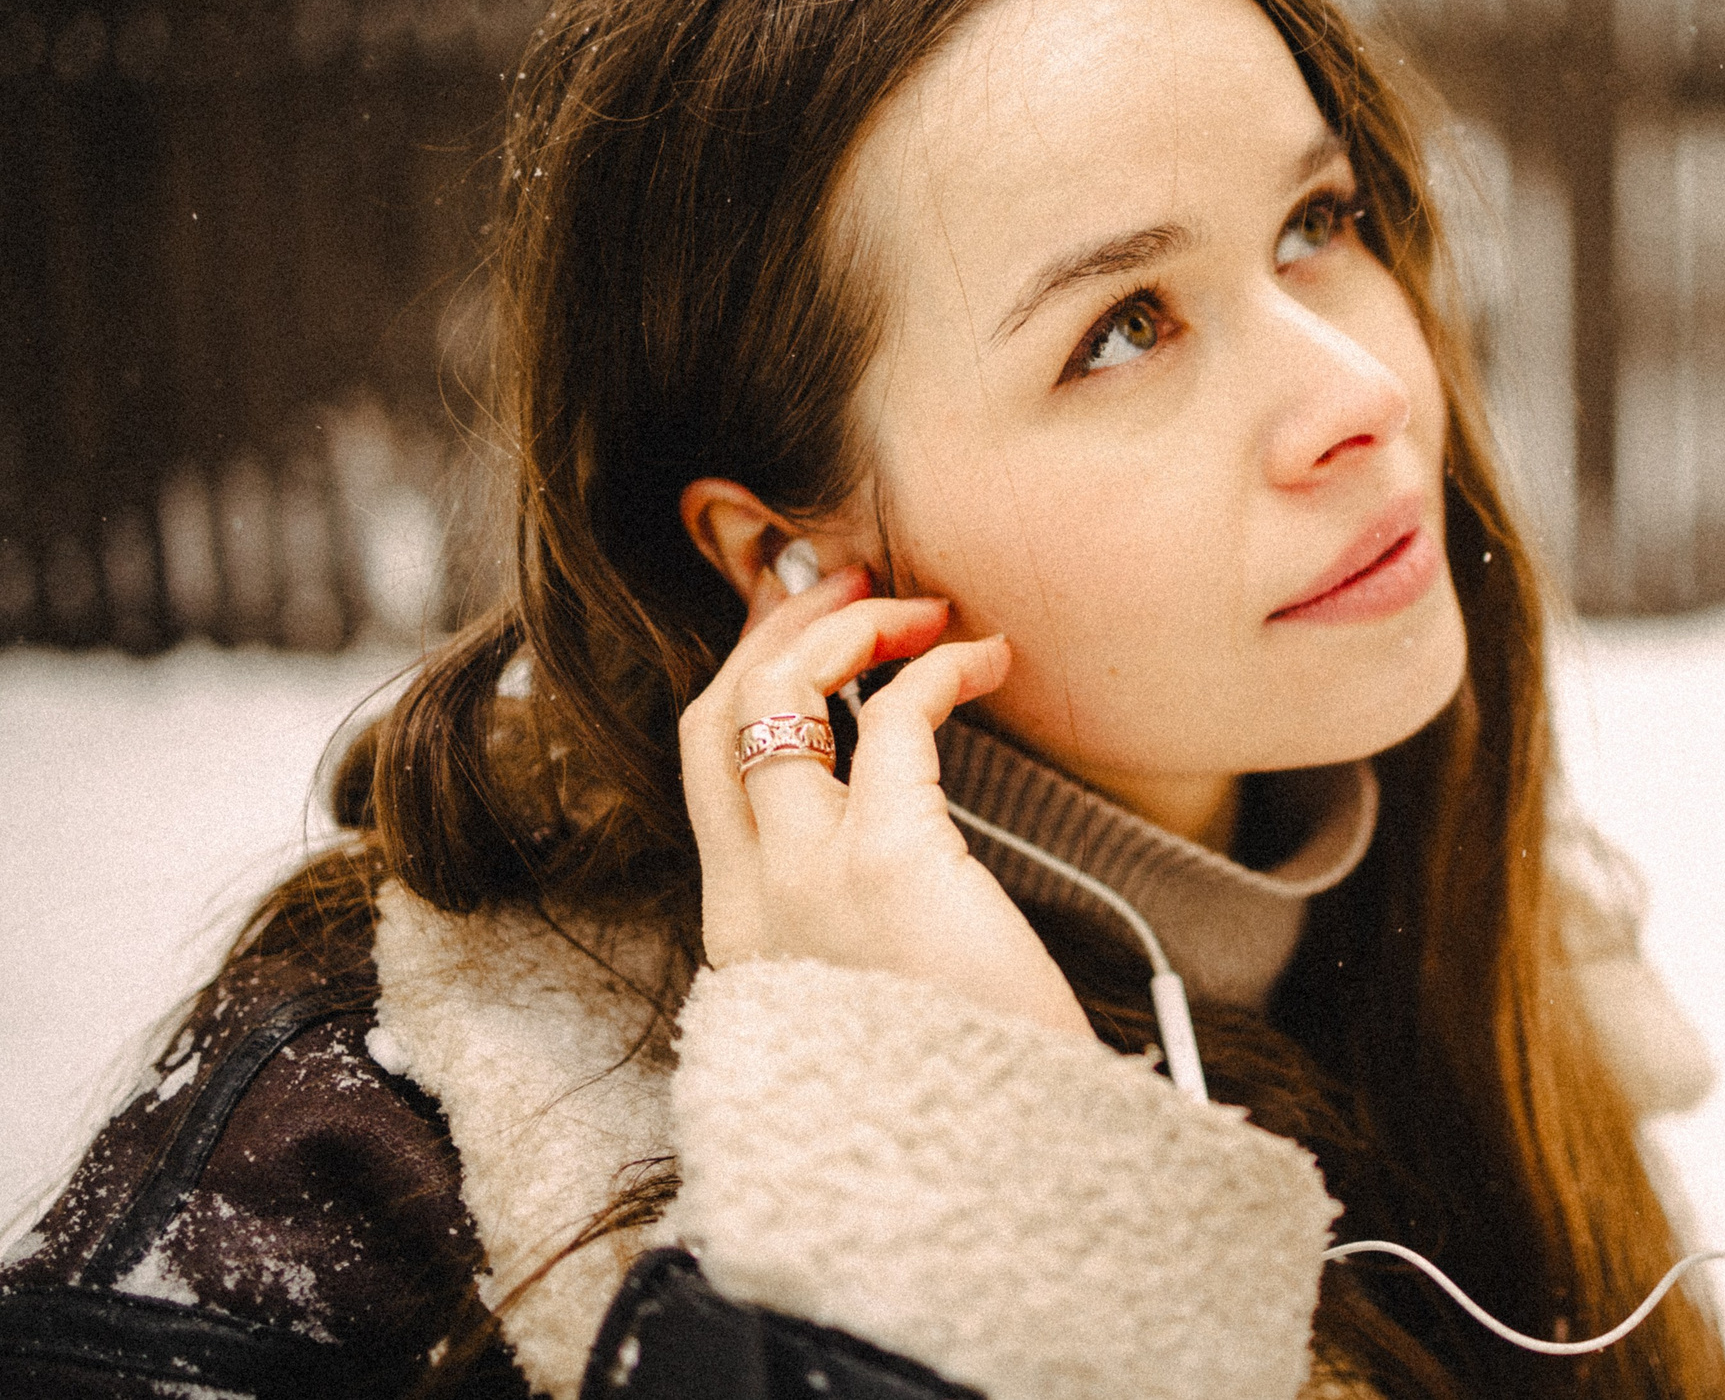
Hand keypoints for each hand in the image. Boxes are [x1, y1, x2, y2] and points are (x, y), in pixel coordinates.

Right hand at [677, 566, 1092, 1038]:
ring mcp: (806, 879)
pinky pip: (892, 718)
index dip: (745, 681)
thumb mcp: (876, 1000)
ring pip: (774, 697)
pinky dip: (936, 669)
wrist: (992, 1168)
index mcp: (740, 939)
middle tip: (843, 580)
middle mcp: (751, 903)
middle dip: (772, 628)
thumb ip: (856, 925)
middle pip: (715, 717)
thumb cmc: (965, 1083)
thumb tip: (898, 835)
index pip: (708, 774)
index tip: (797, 629)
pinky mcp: (887, 863)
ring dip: (843, 627)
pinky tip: (984, 660)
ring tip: (916, 605)